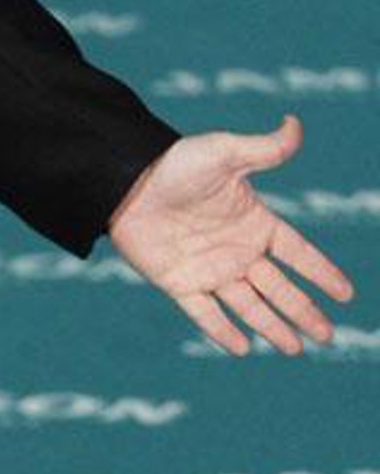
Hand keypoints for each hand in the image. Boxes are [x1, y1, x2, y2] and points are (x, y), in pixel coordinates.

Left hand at [106, 114, 354, 356]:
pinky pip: (204, 313)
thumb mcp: (224, 153)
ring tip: (295, 349)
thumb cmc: (176, 164)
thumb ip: (263, 148)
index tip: (346, 294)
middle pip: (279, 288)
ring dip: (272, 327)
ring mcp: (209, 269)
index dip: (322, 273)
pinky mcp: (179, 283)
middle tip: (326, 335)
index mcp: (255, 222)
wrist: (126, 183)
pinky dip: (222, 331)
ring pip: (249, 305)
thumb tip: (295, 124)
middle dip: (303, 311)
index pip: (298, 253)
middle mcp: (237, 251)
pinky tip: (242, 348)